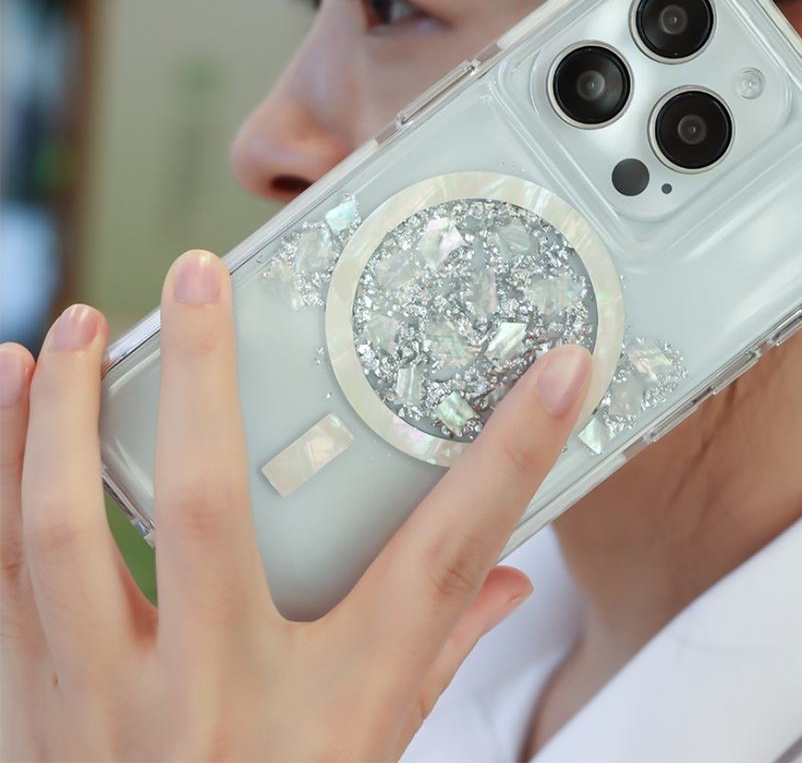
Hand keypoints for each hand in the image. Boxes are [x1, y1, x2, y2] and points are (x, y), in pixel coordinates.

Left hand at [0, 250, 591, 761]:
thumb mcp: (379, 742)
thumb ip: (439, 651)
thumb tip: (507, 576)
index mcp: (332, 700)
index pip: (443, 557)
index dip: (510, 455)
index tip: (557, 369)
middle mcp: (218, 691)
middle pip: (209, 510)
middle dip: (203, 376)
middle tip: (195, 274)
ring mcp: (108, 701)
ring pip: (64, 535)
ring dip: (60, 417)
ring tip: (74, 326)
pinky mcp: (36, 702)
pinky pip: (1, 575)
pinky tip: (6, 392)